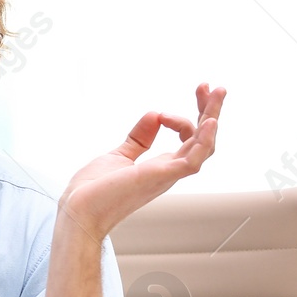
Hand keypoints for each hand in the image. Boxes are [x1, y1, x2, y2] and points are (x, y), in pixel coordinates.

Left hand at [59, 83, 225, 237]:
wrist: (78, 209)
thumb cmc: (95, 190)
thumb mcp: (119, 155)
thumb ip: (139, 138)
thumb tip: (153, 114)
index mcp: (162, 166)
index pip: (188, 139)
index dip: (186, 117)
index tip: (173, 103)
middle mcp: (170, 170)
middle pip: (201, 139)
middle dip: (209, 111)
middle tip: (216, 88)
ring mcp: (167, 174)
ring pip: (203, 146)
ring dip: (212, 118)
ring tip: (217, 93)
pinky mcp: (161, 177)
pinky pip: (193, 161)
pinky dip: (203, 141)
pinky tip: (208, 121)